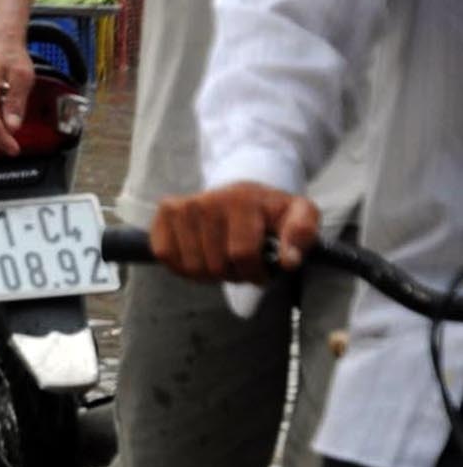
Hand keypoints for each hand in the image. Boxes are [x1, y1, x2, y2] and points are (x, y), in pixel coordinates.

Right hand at [151, 183, 319, 282]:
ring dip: (209, 274)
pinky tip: (199, 257)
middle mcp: (205, 201)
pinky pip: (165, 255)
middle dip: (232, 275)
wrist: (241, 192)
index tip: (264, 272)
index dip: (255, 273)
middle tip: (242, 266)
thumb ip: (303, 233)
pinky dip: (183, 267)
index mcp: (241, 200)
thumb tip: (289, 260)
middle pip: (214, 265)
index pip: (241, 255)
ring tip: (222, 261)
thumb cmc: (270, 210)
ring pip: (191, 267)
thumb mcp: (299, 214)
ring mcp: (181, 207)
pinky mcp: (163, 214)